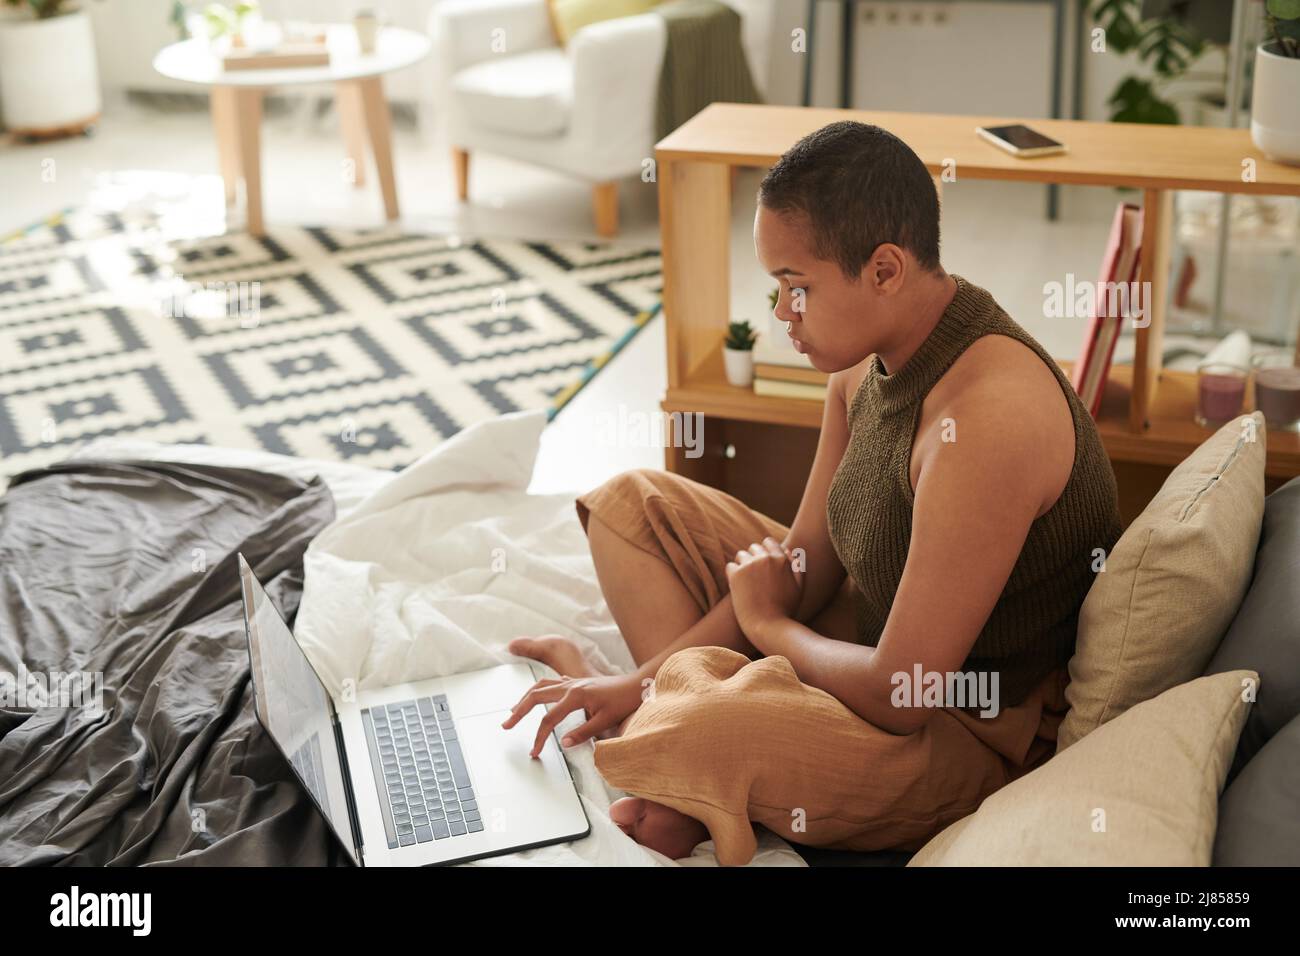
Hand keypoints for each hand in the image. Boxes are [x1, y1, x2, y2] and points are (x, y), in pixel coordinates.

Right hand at [500, 672, 646, 758]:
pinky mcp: (578, 682)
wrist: (637, 685)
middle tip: (506, 724)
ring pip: (541, 686)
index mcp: (576, 696)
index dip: (539, 737)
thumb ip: (583, 733)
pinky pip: (552, 683)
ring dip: (526, 697)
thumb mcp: (605, 721)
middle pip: (536, 696)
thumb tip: (563, 744)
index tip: (534, 752)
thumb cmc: (624, 702)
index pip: (549, 719)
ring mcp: (573, 682)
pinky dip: (541, 689)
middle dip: (519, 711)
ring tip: (515, 710)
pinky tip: (538, 695)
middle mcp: (570, 685)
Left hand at [725, 536, 802, 639]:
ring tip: (746, 582)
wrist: (768, 626)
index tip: (763, 564)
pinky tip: (738, 587)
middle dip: (754, 558)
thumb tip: (789, 551)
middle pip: (754, 547)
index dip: (765, 552)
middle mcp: (765, 558)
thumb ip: (797, 567)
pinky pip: (730, 566)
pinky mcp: (736, 575)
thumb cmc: (785, 609)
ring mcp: (750, 565)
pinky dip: (732, 575)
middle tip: (755, 576)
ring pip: (741, 555)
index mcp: (781, 559)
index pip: (768, 542)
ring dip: (742, 565)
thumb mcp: (799, 587)